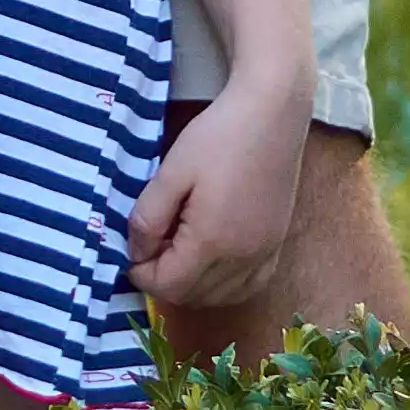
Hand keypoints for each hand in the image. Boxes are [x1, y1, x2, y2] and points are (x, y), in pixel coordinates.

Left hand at [130, 79, 310, 323]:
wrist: (273, 112)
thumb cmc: (218, 136)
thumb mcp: (171, 172)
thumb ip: (147, 218)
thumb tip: (137, 253)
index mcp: (212, 242)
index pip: (168, 286)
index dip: (142, 274)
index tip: (132, 250)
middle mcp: (242, 258)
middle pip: (193, 297)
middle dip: (164, 280)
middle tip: (152, 244)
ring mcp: (265, 254)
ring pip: (220, 297)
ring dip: (192, 285)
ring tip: (178, 248)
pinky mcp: (277, 244)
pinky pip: (249, 286)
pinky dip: (224, 285)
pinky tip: (210, 260)